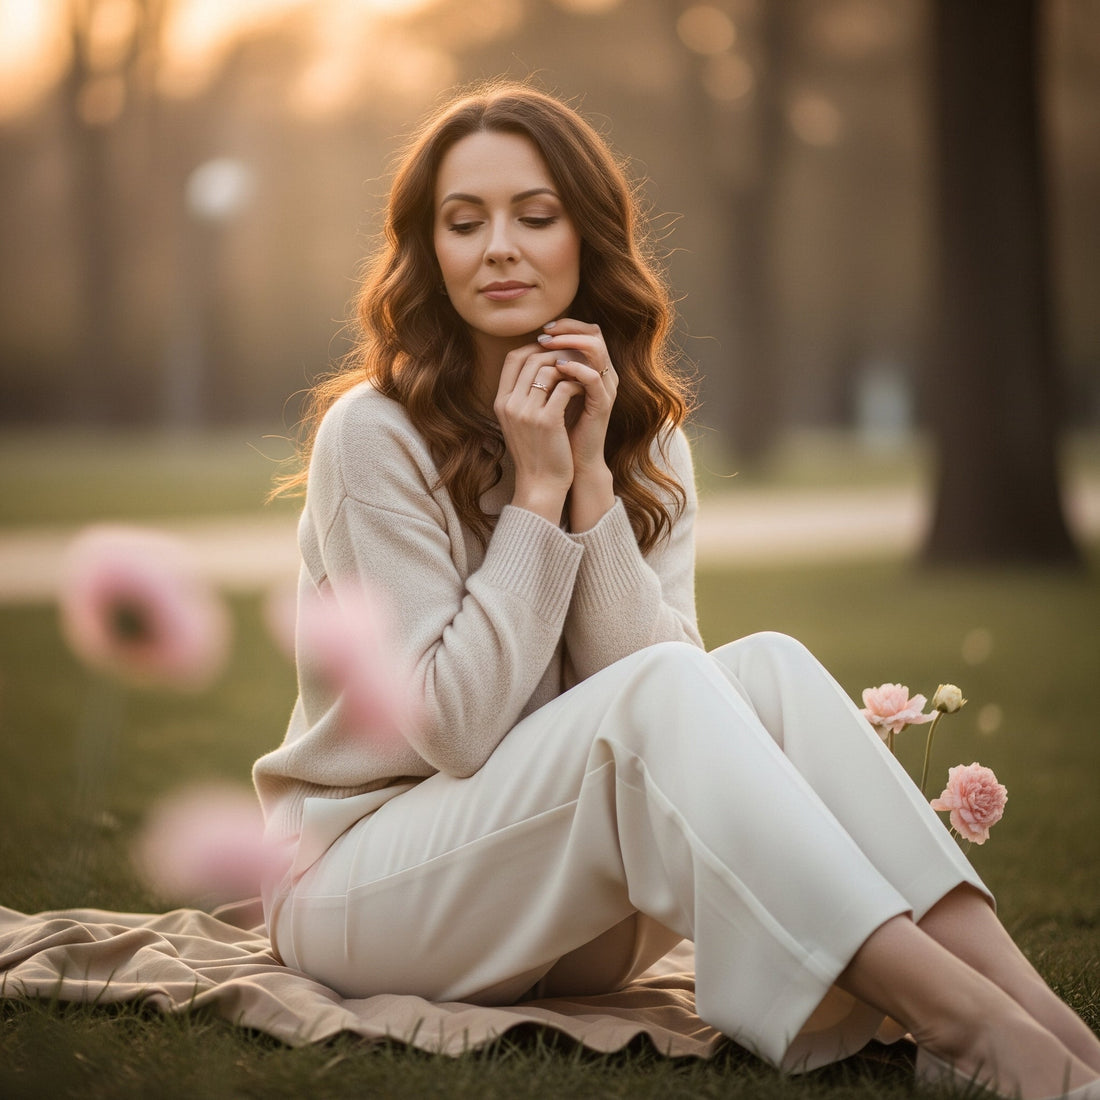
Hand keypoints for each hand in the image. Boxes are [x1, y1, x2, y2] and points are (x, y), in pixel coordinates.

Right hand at [493, 342, 584, 524]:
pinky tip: (584, 390)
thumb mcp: (520, 422)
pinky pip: (565, 387)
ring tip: (581, 372)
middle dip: (556, 353)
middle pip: (532, 358)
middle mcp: (510, 404)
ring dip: (569, 366)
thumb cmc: (535, 453)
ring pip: (549, 369)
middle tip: (574, 356)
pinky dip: (577, 384)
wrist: (540, 485)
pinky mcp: (547, 421)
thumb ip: (523, 395)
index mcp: (501, 402)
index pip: (513, 358)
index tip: (553, 350)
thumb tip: (540, 366)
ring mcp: (527, 412)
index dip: (534, 347)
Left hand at [534, 318, 616, 476]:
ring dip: (570, 342)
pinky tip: (556, 369)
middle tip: (544, 333)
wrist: (573, 464)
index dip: (566, 326)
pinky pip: (593, 377)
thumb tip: (527, 351)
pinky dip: (575, 368)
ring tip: (547, 346)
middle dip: (567, 329)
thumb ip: (547, 374)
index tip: (541, 330)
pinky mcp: (603, 404)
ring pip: (596, 349)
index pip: (587, 332)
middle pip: (594, 333)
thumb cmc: (559, 431)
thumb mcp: (550, 396)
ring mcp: (605, 388)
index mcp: (592, 370)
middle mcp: (603, 375)